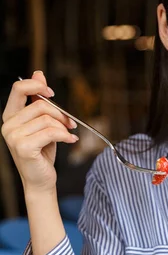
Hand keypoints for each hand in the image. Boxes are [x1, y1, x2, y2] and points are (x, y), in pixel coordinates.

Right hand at [1, 72, 78, 193]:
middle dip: (61, 113)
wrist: (41, 180)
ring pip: (47, 119)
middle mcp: (8, 125)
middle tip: (71, 123)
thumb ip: (39, 101)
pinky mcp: (24, 147)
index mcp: (10, 116)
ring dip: (64, 127)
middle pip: (41, 105)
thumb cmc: (42, 152)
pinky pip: (51, 132)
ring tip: (69, 134)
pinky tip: (70, 140)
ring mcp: (13, 136)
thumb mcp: (42, 123)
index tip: (51, 93)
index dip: (37, 85)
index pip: (18, 88)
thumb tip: (39, 74)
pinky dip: (65, 135)